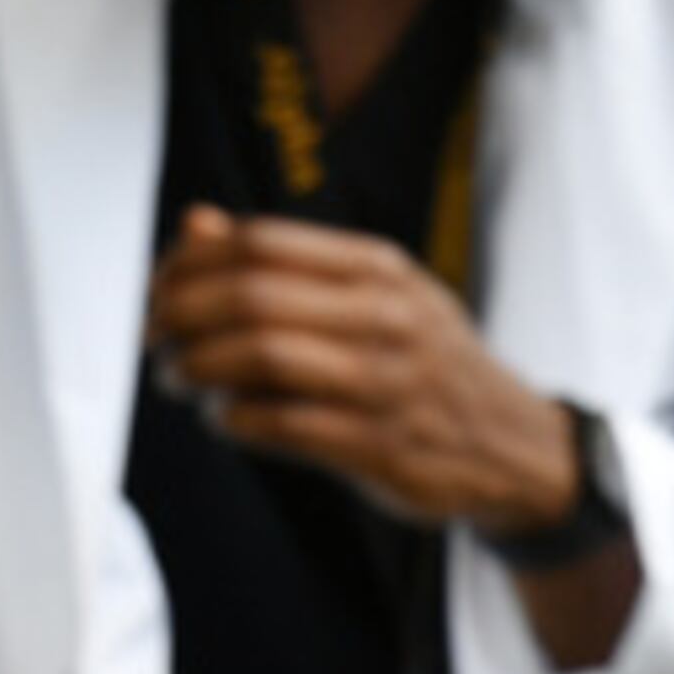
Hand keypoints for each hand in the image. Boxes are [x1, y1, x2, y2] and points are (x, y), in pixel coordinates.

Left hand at [144, 206, 581, 534]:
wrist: (518, 448)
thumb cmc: (421, 358)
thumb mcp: (375, 293)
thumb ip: (284, 260)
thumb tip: (195, 224)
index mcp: (378, 268)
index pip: (259, 243)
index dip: (191, 263)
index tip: (160, 288)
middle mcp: (385, 318)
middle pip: (250, 296)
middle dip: (181, 314)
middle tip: (154, 337)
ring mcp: (387, 384)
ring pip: (262, 357)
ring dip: (198, 366)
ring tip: (176, 376)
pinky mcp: (381, 448)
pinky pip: (282, 423)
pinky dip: (233, 418)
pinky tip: (222, 416)